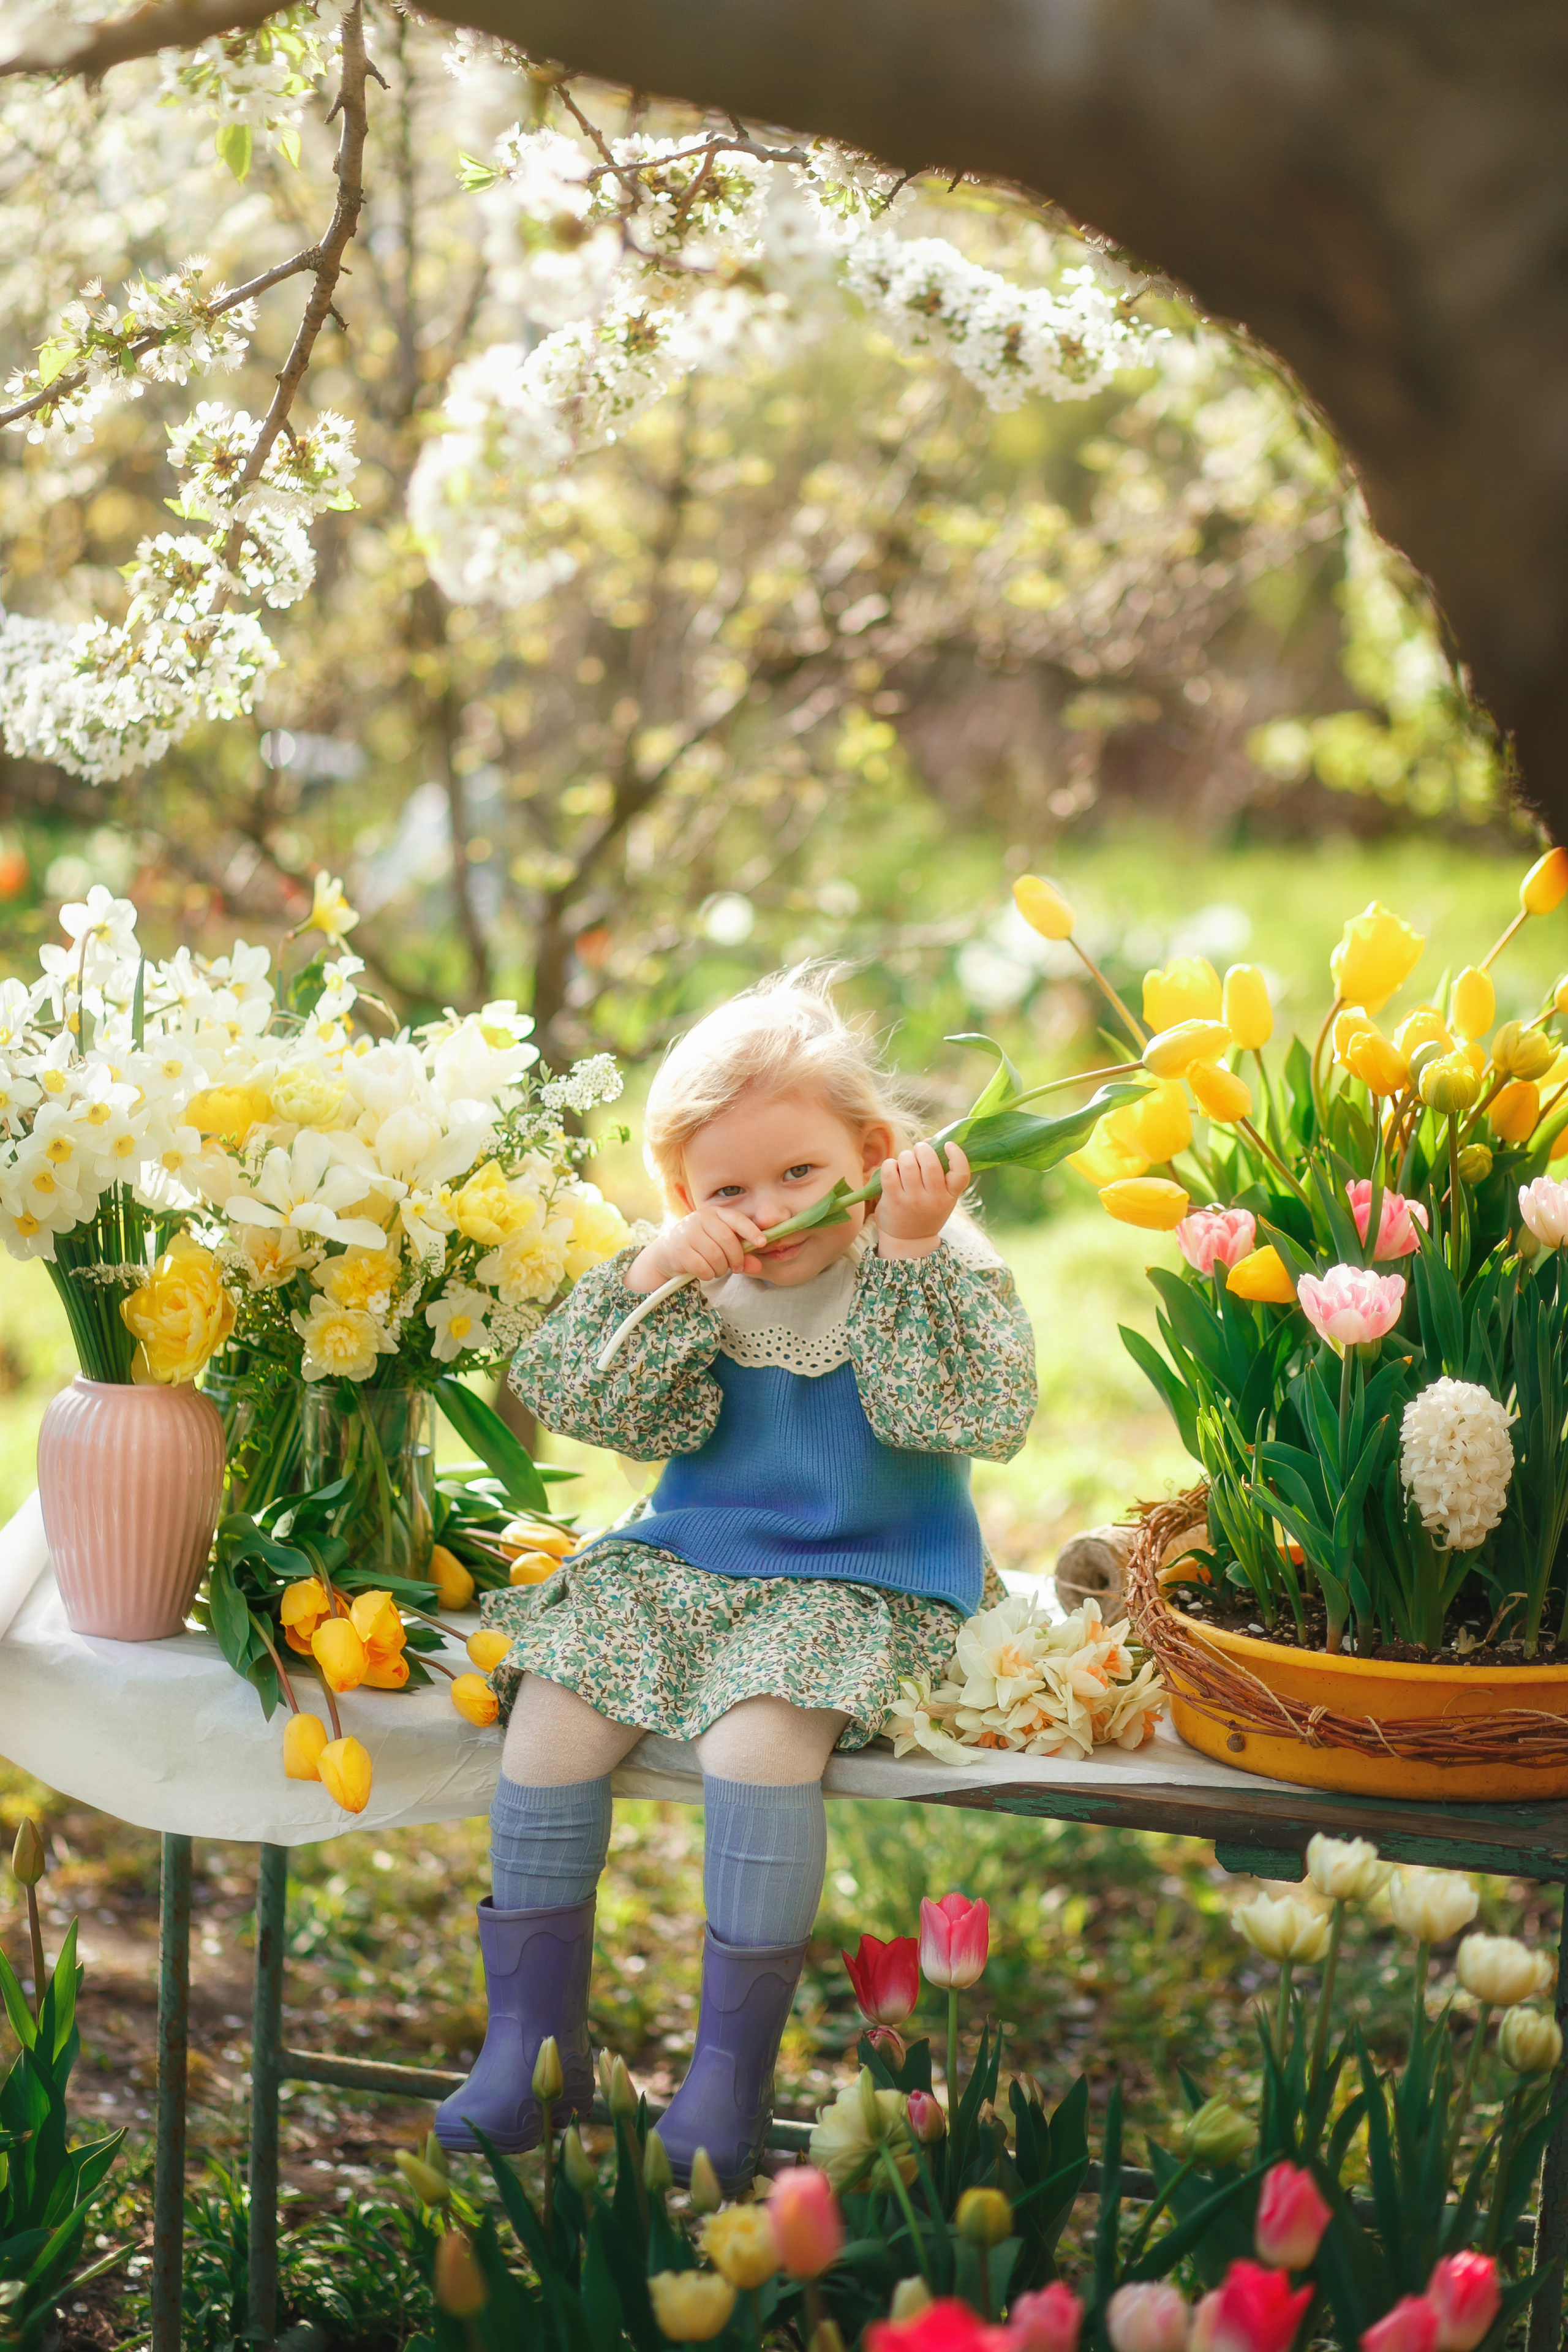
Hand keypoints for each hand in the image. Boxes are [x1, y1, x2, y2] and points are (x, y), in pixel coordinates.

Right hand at [625, 1203, 770, 1291]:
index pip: (737, 1219)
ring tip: (717, 1269)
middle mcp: (700, 1218)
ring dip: (721, 1269)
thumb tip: (758, 1266)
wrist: (666, 1253)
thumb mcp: (722, 1247)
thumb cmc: (700, 1247)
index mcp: (714, 1213)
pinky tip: (705, 1272)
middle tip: (737, 1268)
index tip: (762, 1243)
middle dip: (737, 1258)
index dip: (751, 1231)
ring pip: (716, 1256)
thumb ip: (742, 1255)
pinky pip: (703, 1267)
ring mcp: (687, 1233)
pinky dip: (708, 1274)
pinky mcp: (678, 1250)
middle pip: (728, 1240)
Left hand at [875, 1142, 969, 1253]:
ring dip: (905, 1155)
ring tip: (905, 1160)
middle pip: (930, 1164)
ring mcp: (913, 1200)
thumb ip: (939, 1172)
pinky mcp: (893, 1200)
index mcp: (950, 1196)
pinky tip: (892, 1168)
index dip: (957, 1155)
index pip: (961, 1174)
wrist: (909, 1240)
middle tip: (919, 1149)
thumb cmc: (926, 1211)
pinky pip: (889, 1171)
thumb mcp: (941, 1196)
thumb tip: (928, 1141)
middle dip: (922, 1149)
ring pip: (908, 1164)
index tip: (948, 1144)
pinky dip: (889, 1164)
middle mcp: (933, 1199)